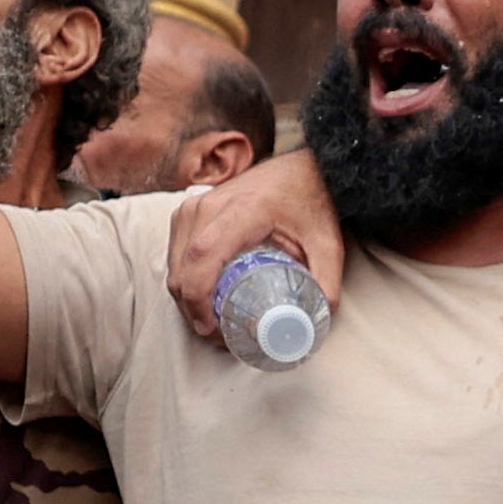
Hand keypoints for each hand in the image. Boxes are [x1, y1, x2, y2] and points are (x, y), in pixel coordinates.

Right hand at [163, 150, 345, 339]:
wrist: (299, 166)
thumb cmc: (310, 200)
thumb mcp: (327, 242)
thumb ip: (326, 283)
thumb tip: (313, 324)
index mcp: (243, 210)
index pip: (203, 257)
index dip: (198, 298)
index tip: (210, 327)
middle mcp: (209, 205)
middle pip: (183, 267)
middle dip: (193, 310)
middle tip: (220, 336)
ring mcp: (194, 206)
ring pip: (174, 264)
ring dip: (186, 298)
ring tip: (214, 322)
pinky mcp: (188, 211)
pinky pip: (175, 254)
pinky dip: (185, 281)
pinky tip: (204, 299)